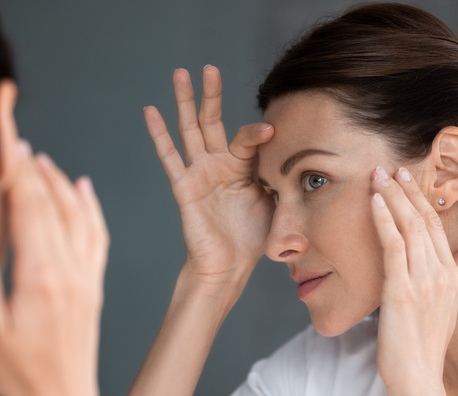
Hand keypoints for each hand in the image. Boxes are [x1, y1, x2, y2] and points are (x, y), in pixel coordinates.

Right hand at [0, 141, 108, 395]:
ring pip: (77, 213)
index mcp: (40, 275)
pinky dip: (90, 207)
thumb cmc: (20, 375)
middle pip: (49, 201)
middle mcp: (70, 269)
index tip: (3, 130)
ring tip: (37, 157)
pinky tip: (84, 189)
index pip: (25, 203)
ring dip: (57, 180)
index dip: (12, 162)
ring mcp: (86, 276)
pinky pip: (98, 235)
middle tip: (12, 131)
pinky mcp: (94, 285)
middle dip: (28, 162)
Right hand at [144, 66, 274, 290]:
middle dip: (211, 94)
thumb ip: (283, 179)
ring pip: (190, 130)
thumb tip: (306, 164)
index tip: (272, 132)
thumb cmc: (253, 237)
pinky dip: (159, 134)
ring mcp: (200, 172)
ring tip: (179, 73)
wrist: (230, 265)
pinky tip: (151, 111)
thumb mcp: (276, 203)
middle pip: (213, 121)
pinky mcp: (184, 186)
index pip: (247, 138)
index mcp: (243, 166)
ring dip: (184, 101)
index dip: (258, 133)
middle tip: (209, 68)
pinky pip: (170, 157)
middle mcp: (219, 164)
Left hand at [370, 166, 457, 389]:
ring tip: (378, 175)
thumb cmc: (426, 344)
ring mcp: (422, 280)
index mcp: (451, 275)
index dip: (421, 199)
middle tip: (391, 167)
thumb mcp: (449, 306)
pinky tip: (374, 201)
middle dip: (406, 190)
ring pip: (408, 226)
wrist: (418, 376)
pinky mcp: (400, 289)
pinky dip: (383, 219)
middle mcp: (440, 273)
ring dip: (391, 197)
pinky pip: (392, 245)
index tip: (407, 179)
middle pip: (423, 220)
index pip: (436, 226)